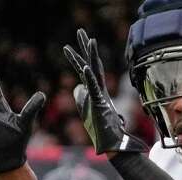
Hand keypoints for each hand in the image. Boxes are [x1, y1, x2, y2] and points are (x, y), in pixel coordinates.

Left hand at [63, 29, 147, 154]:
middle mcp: (100, 91)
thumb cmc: (102, 131)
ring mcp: (100, 96)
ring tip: (87, 40)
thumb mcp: (87, 111)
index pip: (86, 71)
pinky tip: (85, 68)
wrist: (113, 145)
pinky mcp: (100, 105)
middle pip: (91, 64)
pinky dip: (89, 78)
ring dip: (90, 56)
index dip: (77, 58)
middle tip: (79, 31)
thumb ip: (81, 98)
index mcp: (96, 92)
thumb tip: (76, 87)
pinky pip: (94, 89)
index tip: (68, 47)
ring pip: (95, 72)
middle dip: (85, 48)